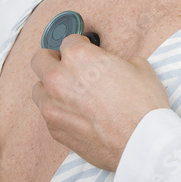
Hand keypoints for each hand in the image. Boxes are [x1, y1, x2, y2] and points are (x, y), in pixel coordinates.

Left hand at [30, 34, 169, 171]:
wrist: (141, 140)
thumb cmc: (142, 103)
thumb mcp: (137, 66)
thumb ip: (113, 61)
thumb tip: (111, 65)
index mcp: (79, 57)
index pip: (68, 41)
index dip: (81, 44)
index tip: (86, 50)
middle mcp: (59, 79)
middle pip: (40, 59)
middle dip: (54, 60)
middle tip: (70, 66)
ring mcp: (52, 106)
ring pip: (39, 89)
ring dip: (52, 87)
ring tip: (73, 93)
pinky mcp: (54, 129)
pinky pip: (49, 113)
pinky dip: (60, 110)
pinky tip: (80, 114)